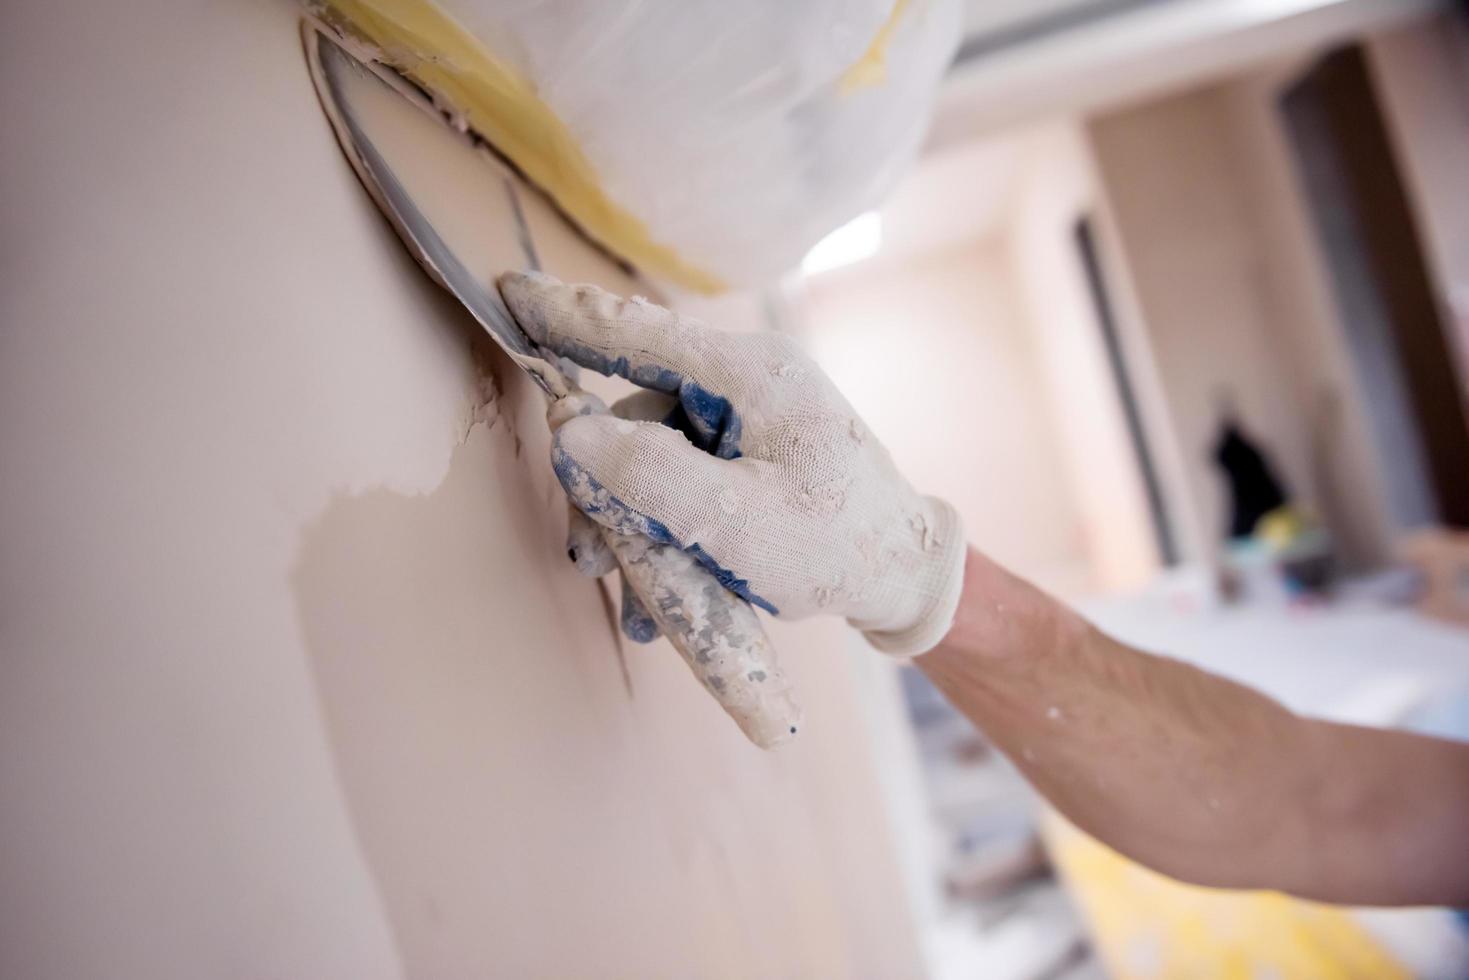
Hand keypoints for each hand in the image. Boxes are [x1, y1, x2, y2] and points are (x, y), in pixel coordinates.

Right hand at [500, 272, 965, 655]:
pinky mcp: (753, 456)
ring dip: (636, 527)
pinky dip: (669, 533)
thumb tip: (571, 433)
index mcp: (750, 375)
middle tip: (588, 556)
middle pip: (638, 417)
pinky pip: (686, 483)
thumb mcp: (737, 524)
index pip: (638, 331)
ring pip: (655, 460)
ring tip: (639, 602)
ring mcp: (751, 421)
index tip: (508, 289)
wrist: (906, 579)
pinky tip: (665, 598)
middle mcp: (747, 384)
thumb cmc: (837, 548)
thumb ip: (650, 477)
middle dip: (606, 490)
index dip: (566, 315)